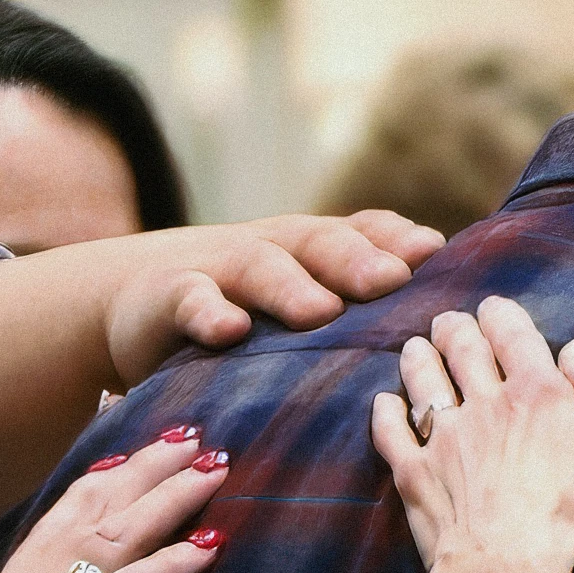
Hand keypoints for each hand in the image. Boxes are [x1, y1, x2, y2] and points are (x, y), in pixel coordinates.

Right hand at [0, 432, 227, 572]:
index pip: (58, 519)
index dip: (99, 484)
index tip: (130, 458)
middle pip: (95, 509)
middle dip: (146, 469)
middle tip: (190, 439)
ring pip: (119, 535)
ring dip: (171, 496)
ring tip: (213, 468)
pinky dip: (174, 563)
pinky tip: (210, 542)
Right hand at [103, 211, 444, 382]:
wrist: (134, 298)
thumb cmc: (238, 312)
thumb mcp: (296, 304)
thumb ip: (353, 312)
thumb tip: (438, 338)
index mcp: (313, 252)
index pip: (363, 233)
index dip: (397, 239)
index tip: (435, 253)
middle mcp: (275, 249)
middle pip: (321, 245)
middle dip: (358, 260)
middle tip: (393, 279)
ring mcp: (220, 269)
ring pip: (261, 267)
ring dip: (291, 287)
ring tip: (320, 311)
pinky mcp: (170, 297)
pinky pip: (192, 301)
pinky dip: (209, 313)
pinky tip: (228, 330)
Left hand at [369, 296, 573, 572]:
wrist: (506, 566)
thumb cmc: (569, 509)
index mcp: (536, 391)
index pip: (514, 335)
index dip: (502, 315)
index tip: (492, 307)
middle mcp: (484, 402)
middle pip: (463, 350)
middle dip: (455, 328)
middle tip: (449, 320)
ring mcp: (443, 436)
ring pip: (424, 381)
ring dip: (419, 358)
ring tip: (415, 346)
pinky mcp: (414, 472)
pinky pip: (392, 432)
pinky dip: (386, 413)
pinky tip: (385, 402)